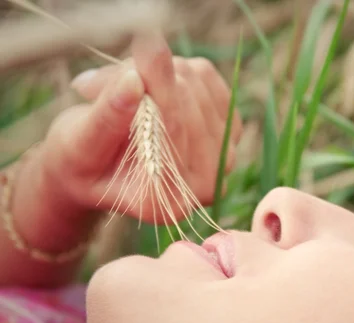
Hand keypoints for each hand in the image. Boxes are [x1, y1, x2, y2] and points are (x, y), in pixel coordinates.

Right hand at [40, 33, 242, 223]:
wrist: (98, 164)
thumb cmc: (82, 160)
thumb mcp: (80, 145)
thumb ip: (108, 117)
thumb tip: (134, 80)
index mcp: (169, 202)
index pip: (173, 131)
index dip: (157, 85)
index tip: (143, 46)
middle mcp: (206, 185)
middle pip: (187, 102)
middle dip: (144, 79)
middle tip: (101, 85)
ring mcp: (223, 155)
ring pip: (195, 82)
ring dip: (154, 72)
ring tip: (118, 89)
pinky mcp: (228, 125)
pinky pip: (204, 74)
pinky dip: (173, 68)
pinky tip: (149, 85)